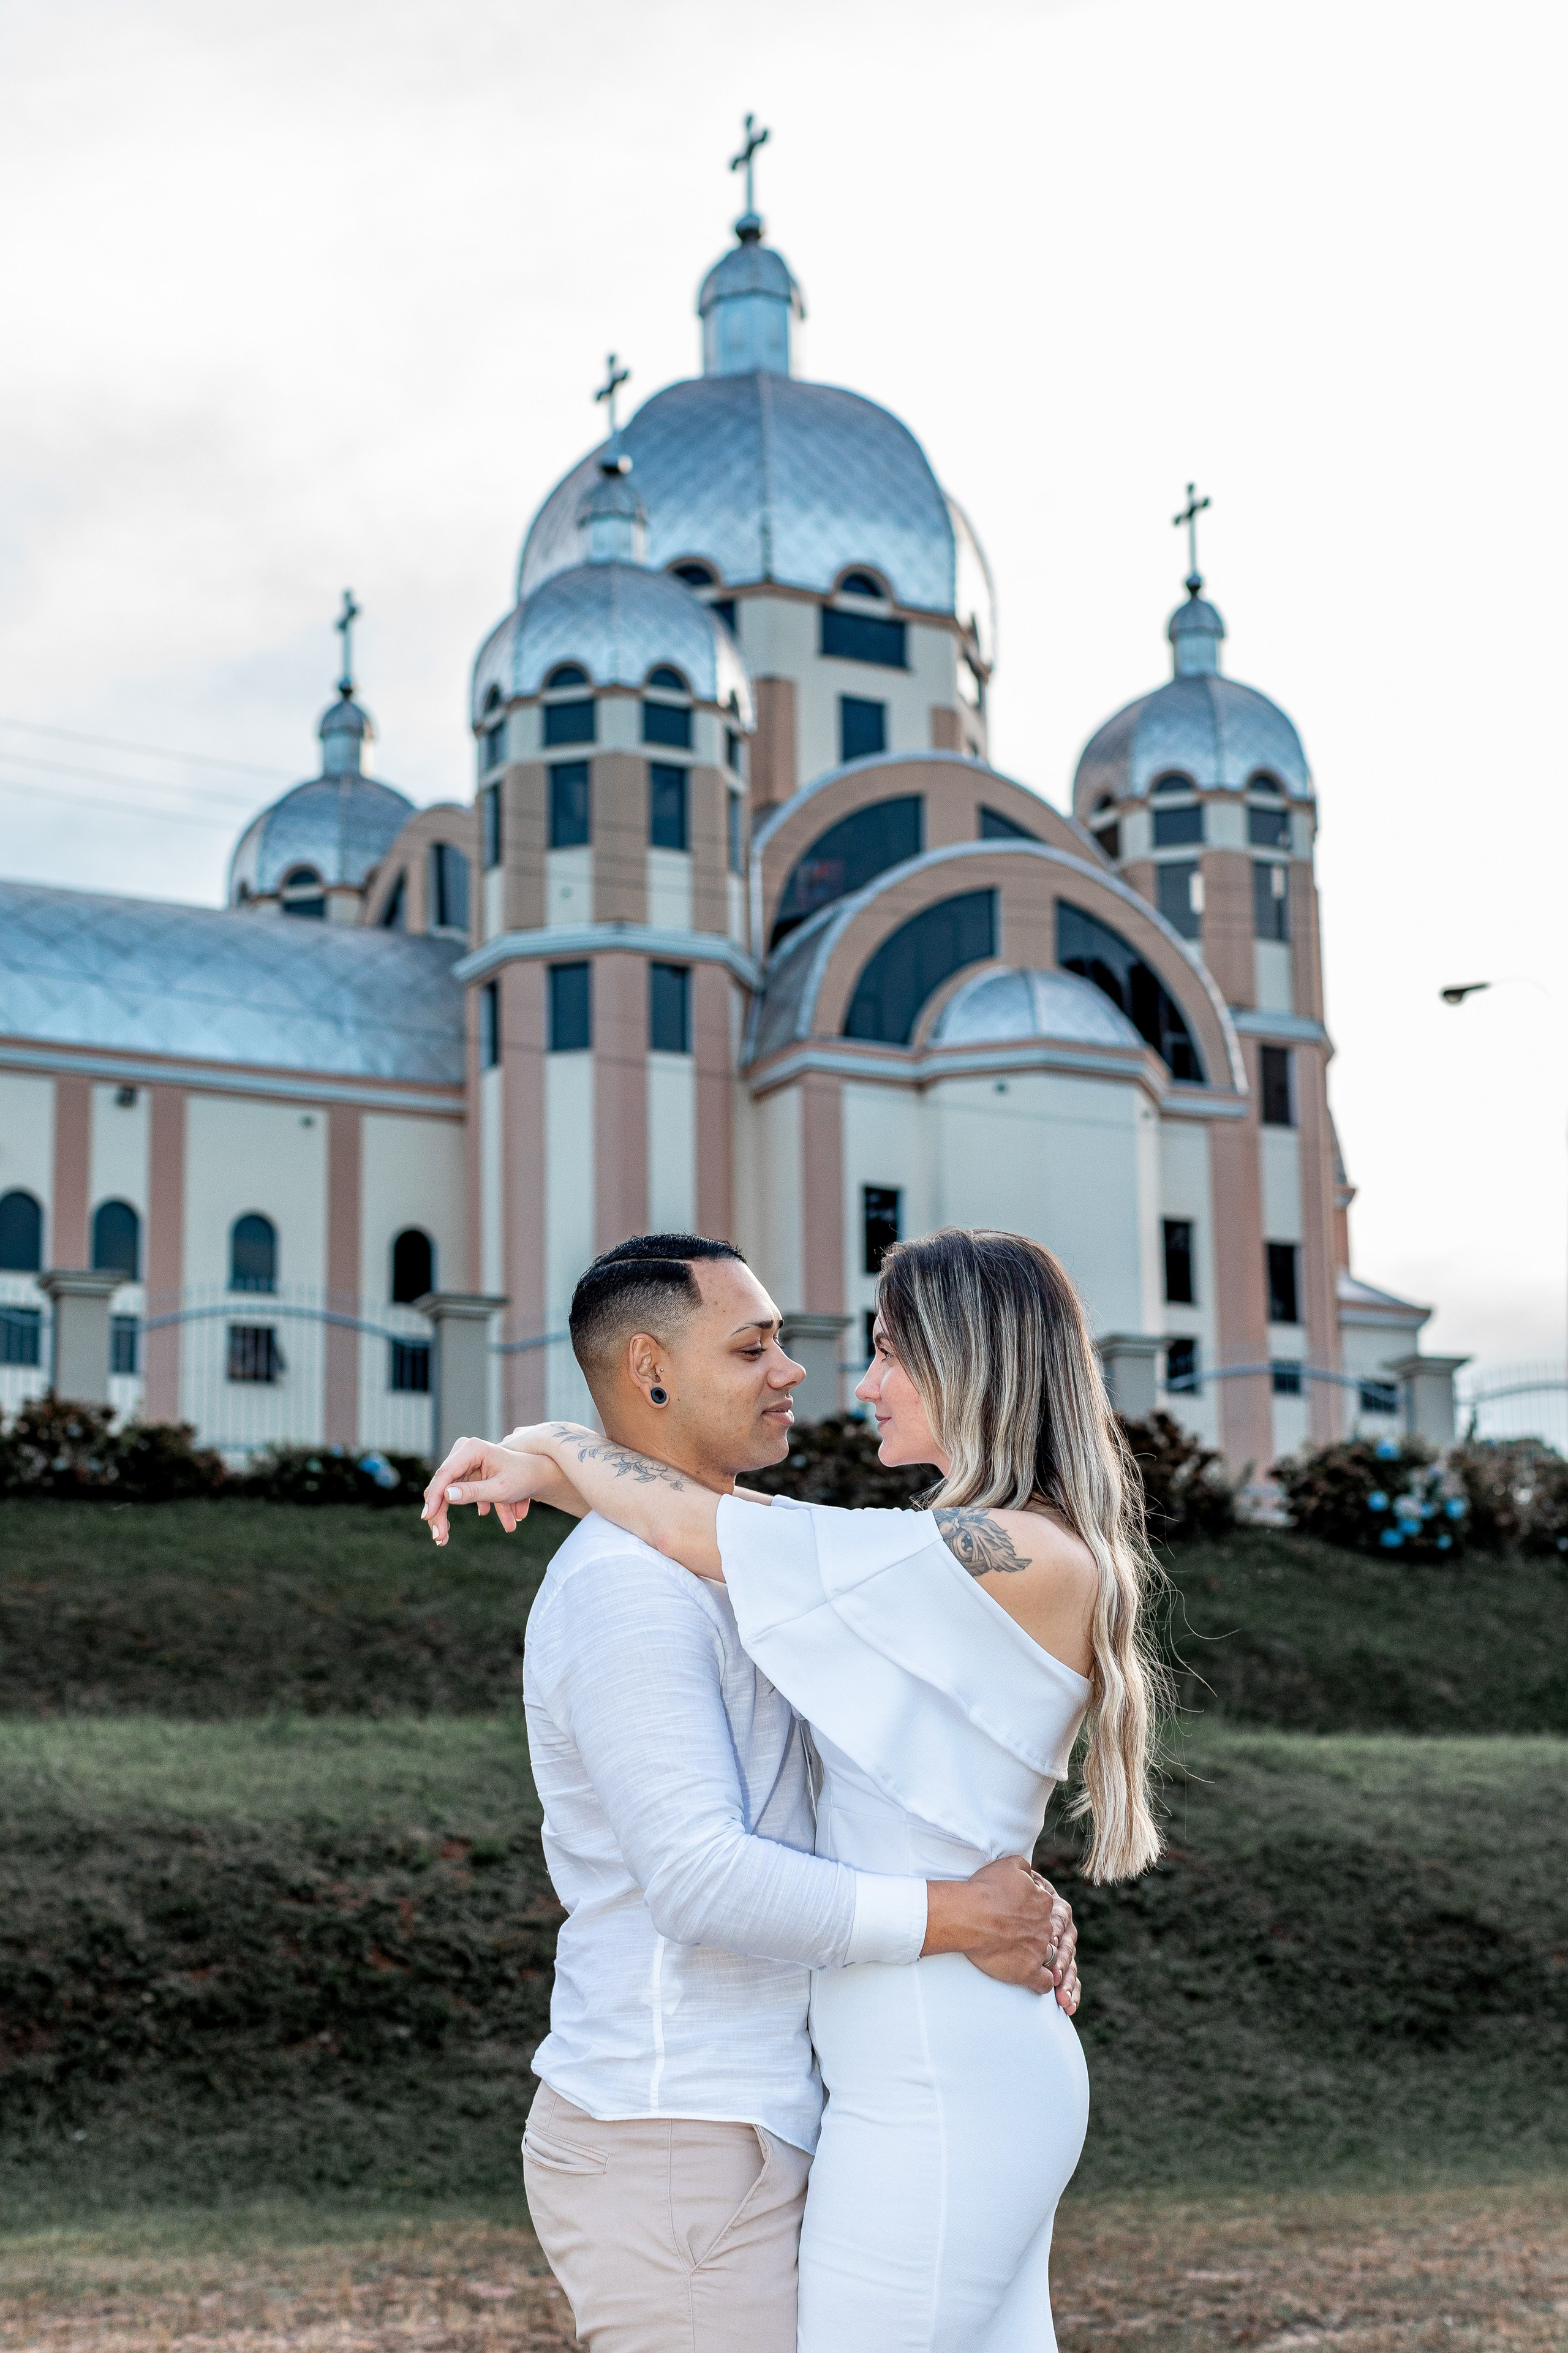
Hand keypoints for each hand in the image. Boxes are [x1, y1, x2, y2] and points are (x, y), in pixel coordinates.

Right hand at [421, 1438, 548, 1544]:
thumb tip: (447, 1495)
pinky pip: (451, 1491)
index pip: (445, 1474)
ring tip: (442, 1538)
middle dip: (437, 1512)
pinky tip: (448, 1529)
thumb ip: (474, 1492)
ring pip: (443, 1490)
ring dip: (442, 1514)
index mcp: (472, 1449)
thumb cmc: (522, 1479)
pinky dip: (450, 1510)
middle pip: (441, 1484)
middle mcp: (463, 1450)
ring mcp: (462, 1461)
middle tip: (439, 1538)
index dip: (434, 1498)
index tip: (428, 1518)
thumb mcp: (500, 1489)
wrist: (534, 1475)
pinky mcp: (464, 1472)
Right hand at [927, 1857, 1080, 2010]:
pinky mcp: (1028, 1971)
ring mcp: (1039, 1950)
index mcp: (1043, 1902)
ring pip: (1049, 1956)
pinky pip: (1044, 1982)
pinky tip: (1033, 1981)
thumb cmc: (985, 1889)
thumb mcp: (1009, 1865)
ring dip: (1039, 1957)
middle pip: (1047, 1932)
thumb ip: (1025, 1867)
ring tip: (1021, 1956)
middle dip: (1035, 1934)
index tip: (1015, 1914)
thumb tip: (1031, 1873)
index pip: (1044, 1909)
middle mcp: (1046, 1927)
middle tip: (1015, 1935)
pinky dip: (1042, 1983)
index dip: (1031, 1912)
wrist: (969, 1916)